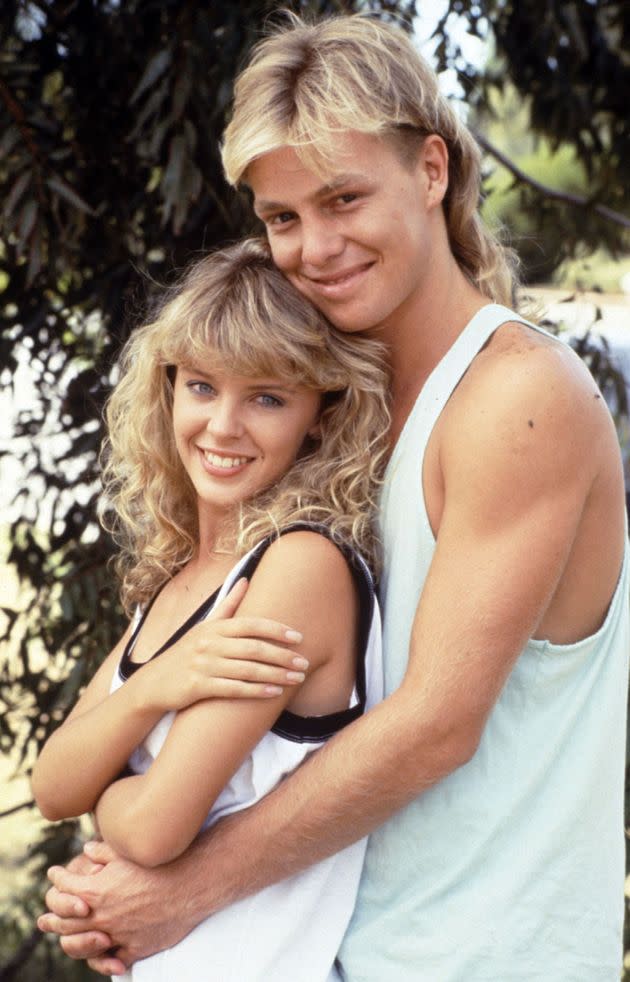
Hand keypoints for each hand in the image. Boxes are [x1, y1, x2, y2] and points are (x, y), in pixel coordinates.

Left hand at [38, 840, 194, 974]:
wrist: (191, 885)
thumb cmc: (161, 863)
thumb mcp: (128, 852)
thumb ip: (103, 851)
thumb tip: (86, 849)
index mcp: (96, 890)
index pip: (64, 886)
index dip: (57, 879)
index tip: (54, 874)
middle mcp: (102, 916)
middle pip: (65, 923)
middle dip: (52, 918)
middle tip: (44, 919)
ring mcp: (117, 935)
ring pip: (84, 945)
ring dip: (71, 942)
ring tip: (64, 939)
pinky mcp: (135, 949)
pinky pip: (111, 961)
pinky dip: (103, 959)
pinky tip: (101, 953)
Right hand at [140, 577, 308, 712]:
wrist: (154, 683)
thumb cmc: (186, 652)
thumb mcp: (204, 626)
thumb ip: (228, 605)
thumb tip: (246, 578)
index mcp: (214, 627)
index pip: (251, 624)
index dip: (276, 630)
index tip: (299, 637)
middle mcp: (208, 643)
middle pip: (253, 648)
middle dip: (282, 656)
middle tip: (304, 663)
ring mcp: (202, 664)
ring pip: (247, 670)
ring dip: (275, 675)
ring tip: (296, 679)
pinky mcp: (197, 686)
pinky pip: (233, 689)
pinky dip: (255, 691)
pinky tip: (274, 693)